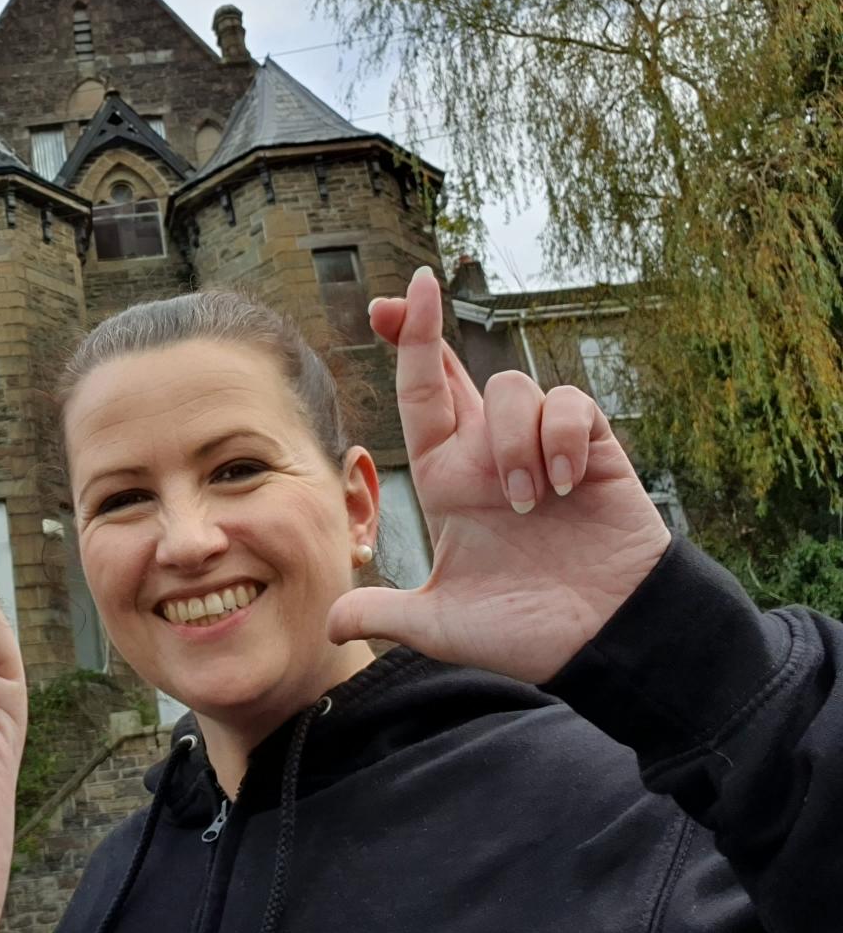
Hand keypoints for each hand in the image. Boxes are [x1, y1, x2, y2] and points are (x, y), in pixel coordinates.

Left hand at [327, 268, 670, 681]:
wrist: (606, 644)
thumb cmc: (528, 632)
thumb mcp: (441, 624)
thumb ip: (384, 614)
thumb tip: (325, 625)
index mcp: (447, 480)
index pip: (418, 399)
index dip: (405, 347)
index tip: (384, 304)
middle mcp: (489, 454)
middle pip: (457, 367)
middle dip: (429, 325)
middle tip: (418, 287)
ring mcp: (541, 448)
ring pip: (512, 387)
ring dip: (511, 439)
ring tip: (525, 502)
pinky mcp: (592, 450)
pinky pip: (569, 404)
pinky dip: (559, 437)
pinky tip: (563, 486)